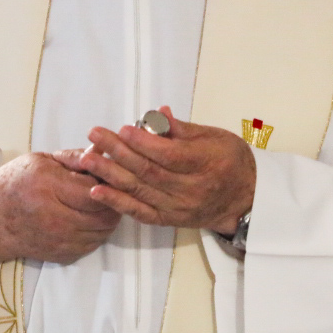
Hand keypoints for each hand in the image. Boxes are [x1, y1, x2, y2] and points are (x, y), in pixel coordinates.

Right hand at [0, 152, 119, 270]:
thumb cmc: (12, 186)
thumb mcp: (40, 161)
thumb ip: (74, 157)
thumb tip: (103, 150)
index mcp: (49, 187)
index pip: (96, 189)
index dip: (109, 181)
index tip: (111, 174)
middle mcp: (55, 218)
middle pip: (104, 213)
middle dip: (114, 200)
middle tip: (114, 188)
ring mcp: (59, 240)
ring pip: (103, 230)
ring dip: (109, 216)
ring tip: (103, 202)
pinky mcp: (62, 254)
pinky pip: (94, 244)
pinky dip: (98, 231)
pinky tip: (91, 218)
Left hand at [71, 107, 255, 232]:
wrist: (245, 199)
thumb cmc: (231, 161)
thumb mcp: (216, 137)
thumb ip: (183, 128)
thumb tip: (158, 113)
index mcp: (207, 164)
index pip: (170, 155)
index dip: (144, 143)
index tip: (124, 128)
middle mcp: (192, 190)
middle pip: (150, 172)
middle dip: (119, 152)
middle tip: (95, 135)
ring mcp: (179, 208)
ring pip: (140, 191)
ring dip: (110, 175)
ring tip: (88, 159)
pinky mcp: (169, 220)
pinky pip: (139, 212)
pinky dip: (117, 202)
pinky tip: (97, 191)